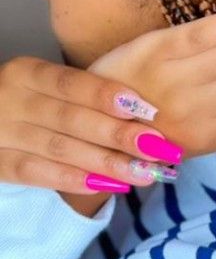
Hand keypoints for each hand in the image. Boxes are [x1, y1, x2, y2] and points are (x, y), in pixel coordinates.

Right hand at [0, 56, 183, 211]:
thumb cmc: (26, 104)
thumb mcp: (44, 88)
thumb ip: (82, 96)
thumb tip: (141, 114)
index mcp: (28, 73)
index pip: (72, 82)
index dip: (108, 96)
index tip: (147, 110)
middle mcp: (11, 99)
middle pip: (71, 118)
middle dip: (118, 134)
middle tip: (158, 146)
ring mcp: (0, 133)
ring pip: (59, 148)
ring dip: (106, 162)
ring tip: (144, 173)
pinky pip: (35, 174)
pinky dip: (72, 179)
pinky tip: (106, 185)